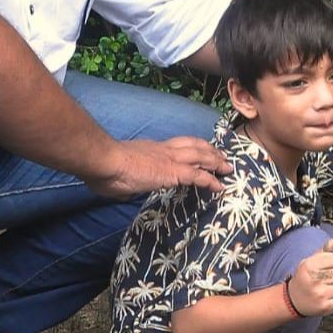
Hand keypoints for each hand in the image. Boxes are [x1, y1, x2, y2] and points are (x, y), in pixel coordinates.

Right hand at [88, 136, 229, 197]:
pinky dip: (210, 180)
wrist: (105, 160)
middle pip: (193, 146)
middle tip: (221, 156)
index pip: (177, 145)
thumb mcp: (119, 173)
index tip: (199, 151)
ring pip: (201, 156)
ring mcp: (170, 160)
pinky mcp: (172, 172)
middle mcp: (164, 150)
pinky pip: (197, 176)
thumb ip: (127, 179)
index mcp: (151, 149)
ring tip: (227, 168)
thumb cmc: (105, 168)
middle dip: (209, 150)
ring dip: (216, 161)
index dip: (191, 147)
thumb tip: (124, 187)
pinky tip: (219, 186)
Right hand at [289, 239, 332, 316]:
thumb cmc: (305, 278)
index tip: (324, 267)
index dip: (332, 263)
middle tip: (325, 279)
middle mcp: (313, 280)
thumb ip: (324, 251)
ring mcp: (319, 294)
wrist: (293, 300)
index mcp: (308, 266)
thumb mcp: (310, 262)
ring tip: (326, 288)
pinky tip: (326, 297)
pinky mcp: (324, 307)